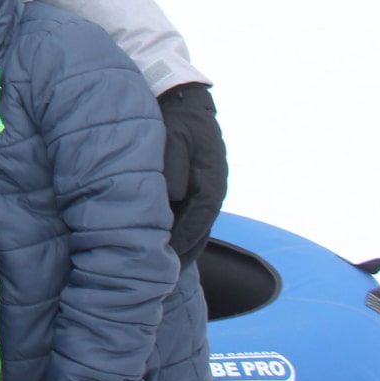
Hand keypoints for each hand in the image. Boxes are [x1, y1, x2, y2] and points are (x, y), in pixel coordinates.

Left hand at [158, 82, 227, 265]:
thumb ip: (173, 167)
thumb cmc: (176, 120)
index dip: (184, 241)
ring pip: (197, 226)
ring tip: (168, 272)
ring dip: (185, 247)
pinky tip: (168, 246)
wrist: (184, 102)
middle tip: (166, 279)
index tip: (168, 259)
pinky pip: (191, 216)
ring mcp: (207, 189)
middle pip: (201, 230)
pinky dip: (182, 233)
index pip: (199, 219)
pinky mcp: (197, 187)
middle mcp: (213, 189)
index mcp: (211, 181)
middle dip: (186, 253)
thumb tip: (174, 196)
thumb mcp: (174, 138)